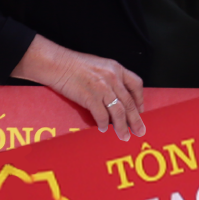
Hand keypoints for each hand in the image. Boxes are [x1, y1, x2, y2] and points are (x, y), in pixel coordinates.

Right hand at [11, 34, 145, 139]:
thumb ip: (110, 78)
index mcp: (116, 68)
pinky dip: (103, 124)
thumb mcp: (99, 65)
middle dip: (135, 119)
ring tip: (124, 135)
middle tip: (140, 130)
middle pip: (129, 103)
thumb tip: (116, 95)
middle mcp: (113, 78)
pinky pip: (101, 115)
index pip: (136, 84)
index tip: (141, 110)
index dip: (140, 99)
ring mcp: (103, 88)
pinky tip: (103, 129)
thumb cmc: (74, 64)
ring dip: (122, 127)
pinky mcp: (91, 97)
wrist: (58, 64)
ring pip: (118, 112)